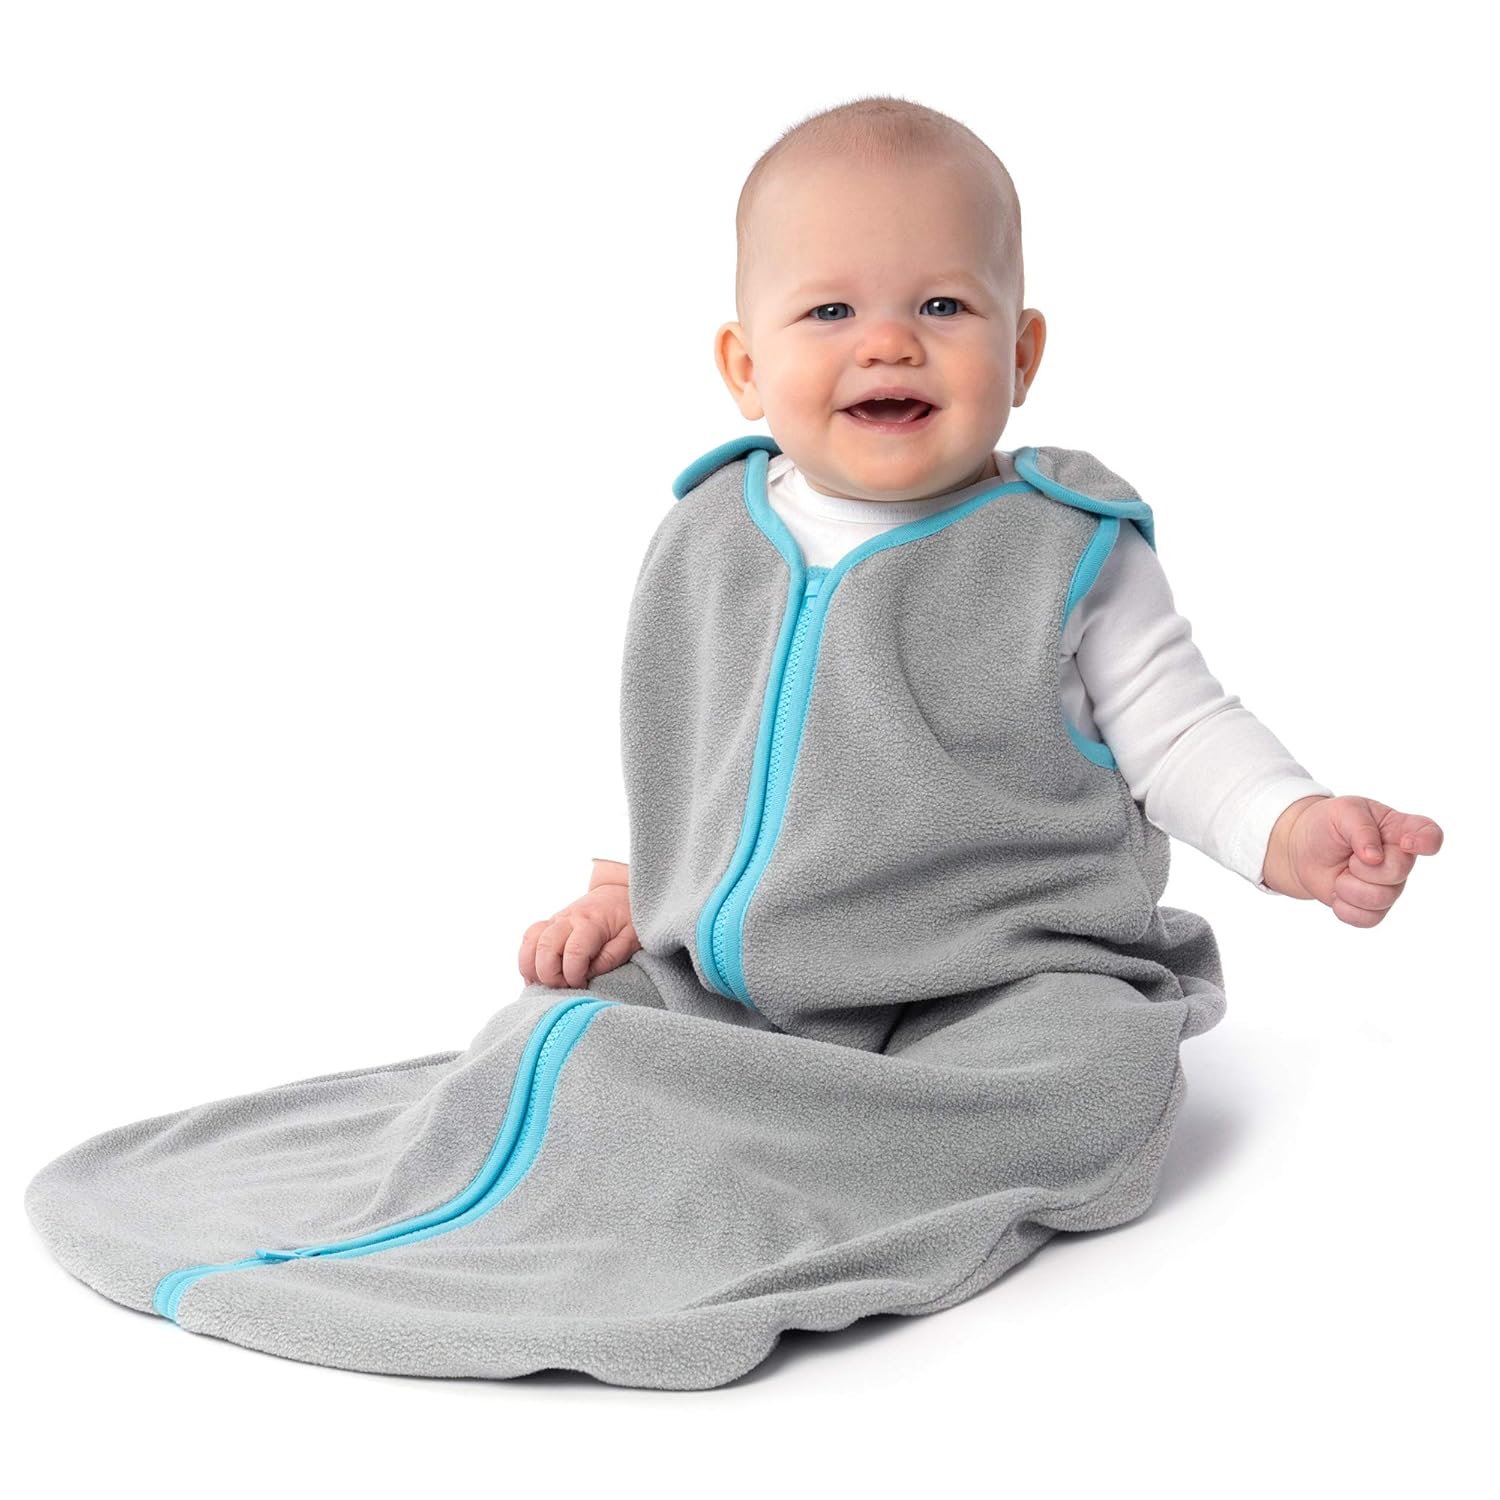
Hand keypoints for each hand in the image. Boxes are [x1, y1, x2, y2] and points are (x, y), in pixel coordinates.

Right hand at [518, 860, 640, 987]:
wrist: (618, 892)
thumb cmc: (628, 918)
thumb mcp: (630, 939)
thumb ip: (611, 958)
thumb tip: (588, 975)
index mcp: (591, 922)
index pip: (574, 952)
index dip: (574, 975)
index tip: (582, 985)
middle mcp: (568, 919)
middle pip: (545, 948)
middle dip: (550, 975)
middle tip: (565, 987)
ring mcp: (555, 920)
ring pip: (530, 943)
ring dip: (532, 968)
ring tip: (547, 984)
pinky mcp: (548, 925)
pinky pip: (528, 940)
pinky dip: (527, 960)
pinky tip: (538, 975)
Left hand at [1264, 794, 1443, 926]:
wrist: (1303, 850)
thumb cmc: (1329, 825)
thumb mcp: (1342, 812)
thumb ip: (1361, 828)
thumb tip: (1375, 858)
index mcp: (1400, 829)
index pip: (1430, 836)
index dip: (1426, 842)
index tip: (1405, 842)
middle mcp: (1401, 860)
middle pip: (1398, 872)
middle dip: (1363, 866)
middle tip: (1349, 857)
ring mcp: (1390, 886)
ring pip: (1381, 898)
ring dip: (1349, 887)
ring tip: (1341, 874)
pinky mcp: (1375, 908)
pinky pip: (1368, 919)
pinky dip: (1344, 906)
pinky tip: (1338, 892)